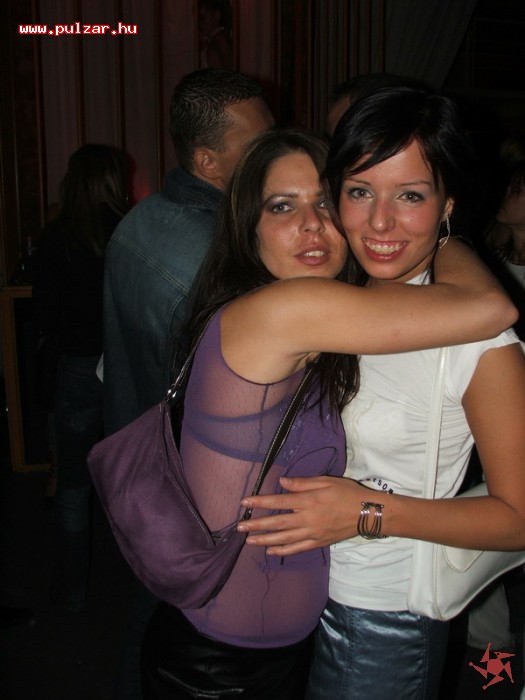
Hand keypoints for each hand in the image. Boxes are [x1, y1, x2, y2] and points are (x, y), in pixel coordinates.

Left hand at [237, 476, 362, 554]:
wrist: (367, 513)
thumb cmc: (347, 492)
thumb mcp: (325, 481)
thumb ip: (302, 483)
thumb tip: (282, 482)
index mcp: (308, 501)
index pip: (278, 501)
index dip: (260, 502)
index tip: (244, 502)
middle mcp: (307, 518)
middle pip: (277, 523)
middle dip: (256, 525)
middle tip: (239, 527)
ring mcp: (312, 533)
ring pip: (284, 538)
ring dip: (264, 539)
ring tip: (249, 540)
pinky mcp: (318, 542)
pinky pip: (297, 548)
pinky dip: (283, 549)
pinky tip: (270, 550)